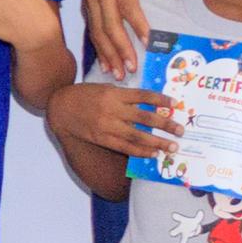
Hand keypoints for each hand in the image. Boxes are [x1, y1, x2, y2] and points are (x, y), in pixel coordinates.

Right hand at [47, 81, 177, 163]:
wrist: (60, 108)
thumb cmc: (85, 95)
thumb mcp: (104, 88)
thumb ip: (124, 95)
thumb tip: (149, 104)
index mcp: (114, 93)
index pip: (142, 96)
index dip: (160, 99)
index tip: (175, 103)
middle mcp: (112, 109)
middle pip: (145, 118)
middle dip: (165, 125)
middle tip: (180, 131)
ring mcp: (107, 126)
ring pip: (137, 136)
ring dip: (157, 142)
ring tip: (171, 147)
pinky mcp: (102, 138)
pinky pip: (125, 147)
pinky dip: (140, 151)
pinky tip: (152, 154)